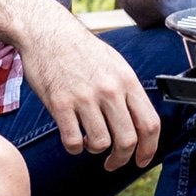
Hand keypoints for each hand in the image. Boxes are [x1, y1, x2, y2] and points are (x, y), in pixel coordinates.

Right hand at [16, 9, 161, 170]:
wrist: (46, 32)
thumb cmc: (79, 49)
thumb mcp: (114, 63)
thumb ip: (127, 91)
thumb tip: (138, 121)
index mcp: (127, 81)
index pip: (150, 124)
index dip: (149, 149)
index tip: (141, 160)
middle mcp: (109, 90)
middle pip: (127, 139)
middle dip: (122, 159)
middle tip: (113, 163)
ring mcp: (84, 97)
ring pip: (100, 143)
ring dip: (95, 150)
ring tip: (88, 142)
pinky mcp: (59, 103)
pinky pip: (73, 140)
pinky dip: (74, 148)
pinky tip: (72, 140)